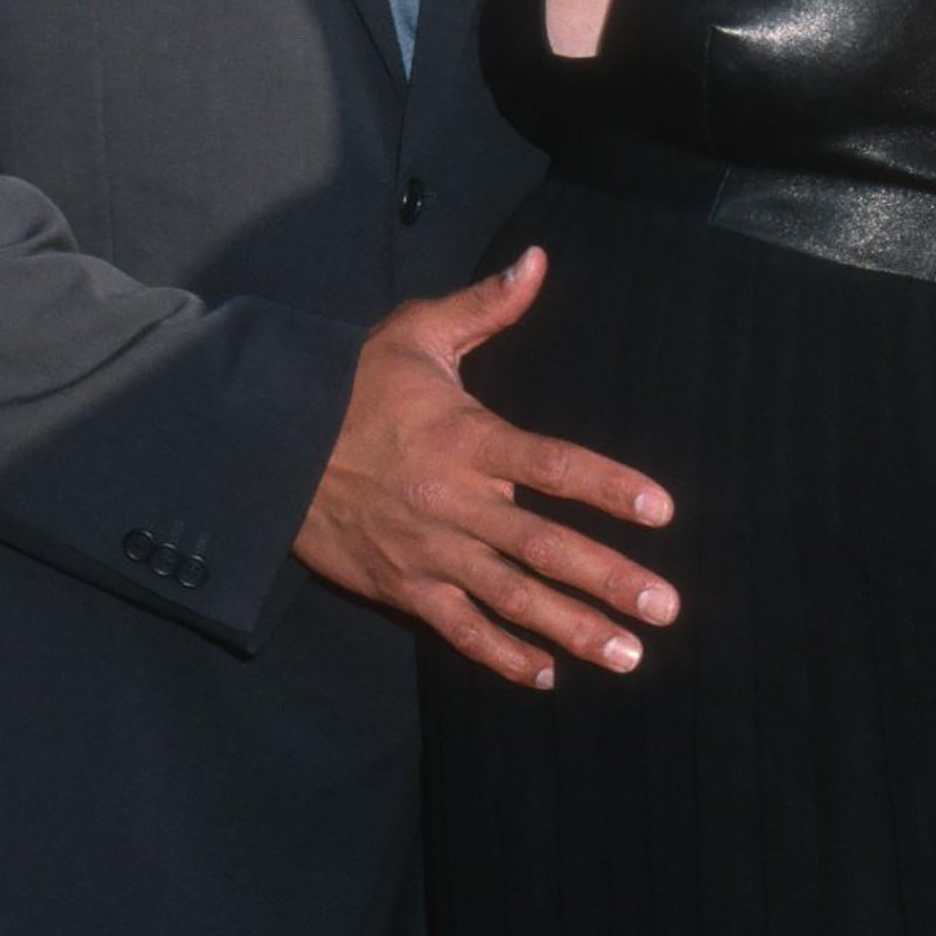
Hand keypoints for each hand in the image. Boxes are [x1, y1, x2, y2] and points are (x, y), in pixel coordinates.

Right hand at [292, 246, 678, 686]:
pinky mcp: (403, 586)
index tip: (662, 510)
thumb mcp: (417, 333)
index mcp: (466, 438)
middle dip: (608, 579)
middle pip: (543, 546)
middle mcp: (455, 502)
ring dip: (572, 628)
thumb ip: (486, 305)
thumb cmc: (354, 386)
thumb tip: (537, 260)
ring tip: (629, 654)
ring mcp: (429, 552)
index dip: (608, 486)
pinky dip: (503, 655)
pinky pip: (460, 629)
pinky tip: (548, 674)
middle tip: (666, 607)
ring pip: (511, 597)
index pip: (551, 465)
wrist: (270, 446)